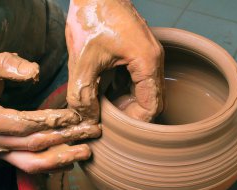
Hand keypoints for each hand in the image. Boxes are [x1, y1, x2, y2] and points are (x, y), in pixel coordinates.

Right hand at [0, 52, 100, 172]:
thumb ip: (5, 65)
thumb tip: (33, 72)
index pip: (21, 124)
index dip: (48, 121)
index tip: (73, 116)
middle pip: (33, 143)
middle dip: (65, 137)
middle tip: (92, 130)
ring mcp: (0, 154)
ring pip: (33, 163)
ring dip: (63, 158)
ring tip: (87, 151)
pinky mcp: (9, 160)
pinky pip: (32, 168)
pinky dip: (54, 166)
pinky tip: (73, 160)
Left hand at [66, 0, 163, 122]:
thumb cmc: (92, 17)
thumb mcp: (83, 61)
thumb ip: (84, 95)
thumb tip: (87, 119)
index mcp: (147, 62)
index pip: (153, 106)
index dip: (135, 122)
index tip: (115, 126)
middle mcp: (154, 59)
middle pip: (153, 100)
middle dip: (131, 113)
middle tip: (109, 116)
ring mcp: (149, 54)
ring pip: (146, 90)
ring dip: (128, 101)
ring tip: (105, 103)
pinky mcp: (140, 52)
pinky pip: (139, 78)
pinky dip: (125, 88)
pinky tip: (107, 87)